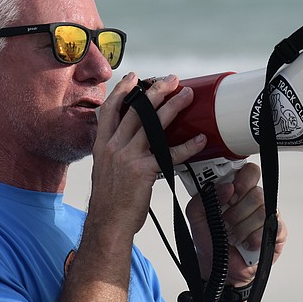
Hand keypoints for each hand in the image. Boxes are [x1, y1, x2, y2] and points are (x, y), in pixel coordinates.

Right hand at [88, 73, 206, 236]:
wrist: (107, 224)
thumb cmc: (109, 201)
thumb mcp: (105, 169)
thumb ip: (117, 152)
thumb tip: (134, 141)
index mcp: (102, 145)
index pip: (110, 110)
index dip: (122, 91)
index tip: (134, 78)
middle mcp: (113, 147)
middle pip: (135, 110)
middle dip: (154, 91)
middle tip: (170, 79)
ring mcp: (128, 157)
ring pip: (153, 125)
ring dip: (172, 107)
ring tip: (186, 95)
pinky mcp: (143, 172)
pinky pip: (170, 155)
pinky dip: (187, 146)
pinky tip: (200, 139)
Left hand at [186, 162, 286, 286]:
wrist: (219, 269)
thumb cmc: (210, 241)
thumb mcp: (196, 216)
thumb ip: (203, 197)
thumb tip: (225, 187)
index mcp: (237, 192)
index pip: (249, 172)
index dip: (241, 181)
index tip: (230, 195)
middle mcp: (254, 201)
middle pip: (257, 192)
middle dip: (237, 211)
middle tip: (227, 221)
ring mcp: (267, 216)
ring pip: (262, 211)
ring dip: (243, 228)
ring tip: (233, 237)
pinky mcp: (277, 233)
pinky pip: (272, 228)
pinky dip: (255, 238)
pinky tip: (247, 244)